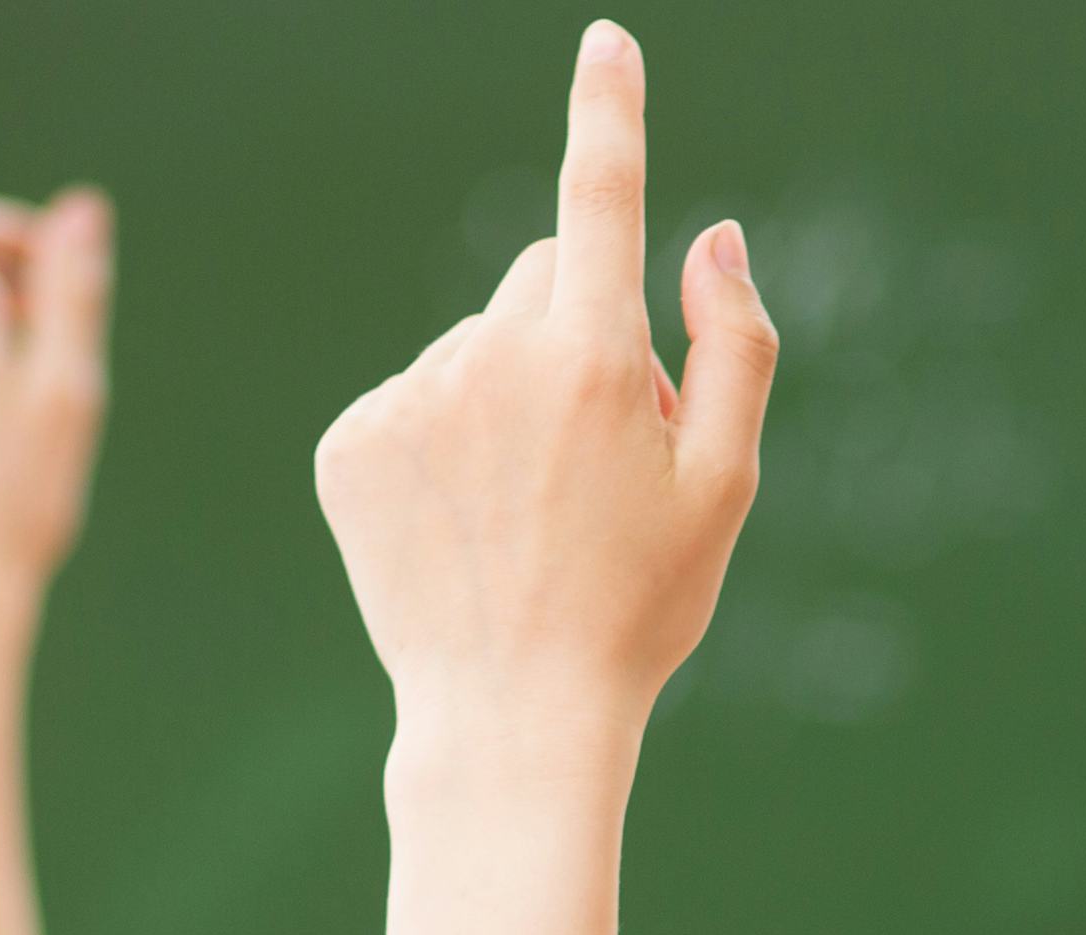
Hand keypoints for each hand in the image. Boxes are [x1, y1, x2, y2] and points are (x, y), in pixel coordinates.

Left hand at [314, 23, 772, 731]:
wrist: (509, 717)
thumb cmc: (637, 608)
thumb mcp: (726, 487)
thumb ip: (736, 347)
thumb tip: (713, 235)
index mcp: (588, 362)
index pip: (599, 199)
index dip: (607, 113)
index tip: (606, 44)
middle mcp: (486, 359)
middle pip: (538, 281)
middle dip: (575, 337)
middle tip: (600, 460)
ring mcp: (407, 398)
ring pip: (473, 347)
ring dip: (505, 400)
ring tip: (526, 513)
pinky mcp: (348, 441)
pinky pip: (411, 399)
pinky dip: (441, 442)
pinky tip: (465, 522)